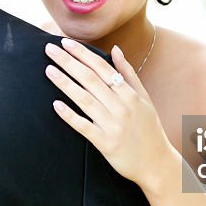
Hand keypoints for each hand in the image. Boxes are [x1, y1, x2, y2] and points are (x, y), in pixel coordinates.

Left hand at [45, 38, 179, 192]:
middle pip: (90, 79)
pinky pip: (84, 127)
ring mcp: (113, 125)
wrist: (157, 163)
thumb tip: (115, 49)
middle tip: (49, 49)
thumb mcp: (144, 98)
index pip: (102, 68)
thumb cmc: (149, 128)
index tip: (66, 42)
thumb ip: (128, 73)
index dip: (82, 54)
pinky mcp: (105, 143)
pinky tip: (56, 105)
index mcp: (129, 94)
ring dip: (65, 83)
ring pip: (85, 100)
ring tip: (49, 70)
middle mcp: (121, 107)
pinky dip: (70, 116)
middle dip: (68, 62)